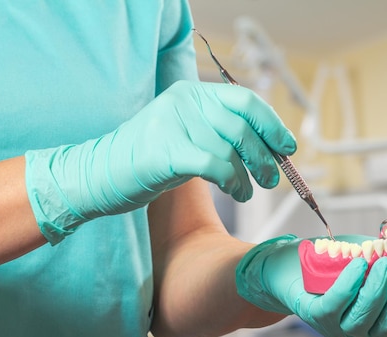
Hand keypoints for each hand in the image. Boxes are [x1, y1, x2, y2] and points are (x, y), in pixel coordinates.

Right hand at [25, 80, 295, 242]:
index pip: (245, 100)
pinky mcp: (165, 151)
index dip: (271, 124)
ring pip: (232, 149)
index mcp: (191, 93)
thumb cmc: (147, 160)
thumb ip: (219, 134)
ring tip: (248, 192)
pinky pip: (216, 165)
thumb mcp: (186, 136)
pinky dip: (233, 181)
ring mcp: (173, 124)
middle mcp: (184, 102)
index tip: (287, 147)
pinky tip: (236, 192)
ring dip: (249, 175)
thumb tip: (267, 148)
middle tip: (272, 179)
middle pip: (243, 127)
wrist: (99, 174)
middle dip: (265, 157)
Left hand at [236, 235, 386, 336]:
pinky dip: (349, 285)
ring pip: (363, 318)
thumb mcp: (381, 253)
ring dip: (377, 292)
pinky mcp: (315, 315)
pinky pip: (335, 304)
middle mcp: (361, 332)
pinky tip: (357, 265)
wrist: (293, 264)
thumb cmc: (339, 262)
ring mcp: (337, 327)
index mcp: (380, 321)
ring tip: (384, 264)